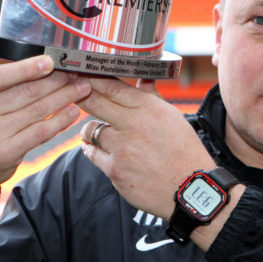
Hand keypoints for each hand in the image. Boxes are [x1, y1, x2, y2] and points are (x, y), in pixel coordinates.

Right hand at [0, 12, 91, 201]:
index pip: (0, 77)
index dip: (26, 69)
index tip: (51, 60)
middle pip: (26, 93)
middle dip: (56, 81)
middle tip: (78, 71)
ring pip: (38, 111)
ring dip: (65, 98)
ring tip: (83, 87)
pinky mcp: (7, 152)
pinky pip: (41, 133)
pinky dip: (60, 121)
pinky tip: (74, 110)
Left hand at [78, 77, 215, 220]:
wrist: (189, 187)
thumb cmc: (184, 151)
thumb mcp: (173, 117)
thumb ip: (153, 98)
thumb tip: (143, 79)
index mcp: (148, 108)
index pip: (112, 87)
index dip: (92, 79)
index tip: (81, 73)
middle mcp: (133, 124)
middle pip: (93, 103)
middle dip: (79, 96)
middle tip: (72, 94)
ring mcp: (121, 148)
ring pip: (89, 130)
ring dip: (89, 129)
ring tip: (94, 130)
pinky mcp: (114, 170)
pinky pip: (92, 154)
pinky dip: (92, 149)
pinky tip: (95, 147)